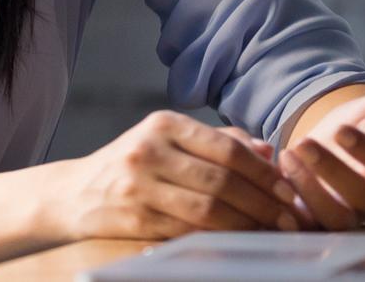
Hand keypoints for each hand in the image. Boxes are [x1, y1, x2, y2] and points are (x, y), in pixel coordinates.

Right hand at [44, 110, 301, 240]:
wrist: (74, 193)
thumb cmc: (134, 165)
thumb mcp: (168, 140)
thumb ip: (217, 141)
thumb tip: (269, 151)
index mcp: (163, 124)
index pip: (227, 148)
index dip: (264, 172)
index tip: (290, 190)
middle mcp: (149, 150)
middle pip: (222, 180)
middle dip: (263, 202)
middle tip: (290, 218)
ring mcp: (139, 185)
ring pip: (208, 209)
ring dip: (247, 224)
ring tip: (270, 232)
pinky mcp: (134, 218)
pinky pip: (188, 231)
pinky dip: (219, 238)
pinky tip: (238, 241)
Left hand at [280, 87, 364, 229]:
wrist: (326, 141)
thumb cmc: (357, 125)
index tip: (342, 129)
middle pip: (362, 197)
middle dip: (332, 171)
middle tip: (304, 143)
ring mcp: (347, 214)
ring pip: (335, 218)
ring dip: (309, 189)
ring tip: (286, 156)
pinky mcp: (317, 222)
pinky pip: (307, 226)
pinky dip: (290, 210)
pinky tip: (274, 182)